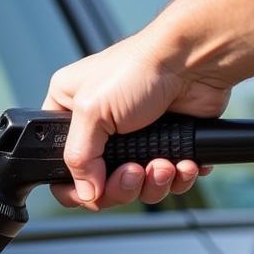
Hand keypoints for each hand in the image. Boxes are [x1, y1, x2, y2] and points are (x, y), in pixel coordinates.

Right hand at [44, 31, 228, 209]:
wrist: (194, 60)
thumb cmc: (140, 67)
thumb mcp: (91, 111)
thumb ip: (79, 157)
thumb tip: (85, 193)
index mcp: (68, 113)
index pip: (59, 164)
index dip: (76, 185)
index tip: (94, 189)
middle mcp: (98, 127)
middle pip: (99, 183)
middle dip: (122, 185)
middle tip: (135, 172)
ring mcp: (132, 138)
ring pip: (135, 186)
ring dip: (152, 183)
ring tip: (163, 164)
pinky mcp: (165, 144)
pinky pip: (167, 180)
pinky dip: (177, 178)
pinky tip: (183, 163)